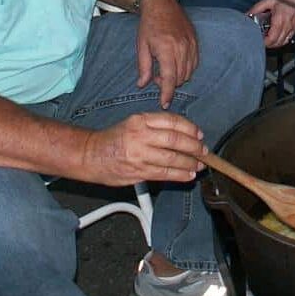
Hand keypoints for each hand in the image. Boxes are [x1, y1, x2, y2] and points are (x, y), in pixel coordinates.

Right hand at [83, 112, 205, 185]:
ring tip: (200, 165)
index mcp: (141, 120)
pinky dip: (179, 175)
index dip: (190, 128)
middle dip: (194, 146)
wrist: (90, 154)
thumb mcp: (133, 122)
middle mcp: (141, 135)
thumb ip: (156, 126)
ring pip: (172, 159)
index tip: (199, 134)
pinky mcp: (137, 172)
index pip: (172, 121)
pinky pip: (164, 174)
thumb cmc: (114, 138)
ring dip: (190, 163)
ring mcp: (139, 155)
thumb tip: (183, 134)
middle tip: (204, 151)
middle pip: (175, 140)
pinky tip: (189, 175)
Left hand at [136, 0, 197, 108]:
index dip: (167, 94)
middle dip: (169, 84)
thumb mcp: (141, 46)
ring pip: (189, 72)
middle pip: (180, 77)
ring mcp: (191, 44)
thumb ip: (143, 67)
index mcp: (166, 49)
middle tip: (155, 78)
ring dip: (178, 77)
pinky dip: (186, 69)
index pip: (170, 78)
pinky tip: (176, 64)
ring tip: (165, 70)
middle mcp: (182, 48)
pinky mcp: (195, 42)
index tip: (164, 104)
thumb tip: (142, 85)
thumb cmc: (149, 24)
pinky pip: (195, 63)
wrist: (162, 4)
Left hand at [248, 0, 294, 47]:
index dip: (265, 43)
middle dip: (269, 44)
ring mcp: (294, 27)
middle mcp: (288, 26)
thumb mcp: (267, 1)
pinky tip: (279, 34)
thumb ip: (256, 10)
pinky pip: (290, 37)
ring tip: (270, 39)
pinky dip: (284, 39)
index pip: (272, 39)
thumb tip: (247, 16)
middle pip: (278, 43)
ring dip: (277, 43)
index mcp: (279, 21)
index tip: (260, 41)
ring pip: (285, 42)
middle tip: (263, 40)